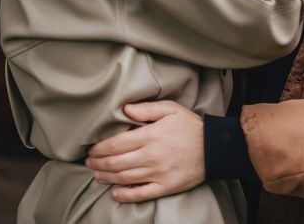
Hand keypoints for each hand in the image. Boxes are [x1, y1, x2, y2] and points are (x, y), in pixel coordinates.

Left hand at [85, 101, 203, 202]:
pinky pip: (141, 194)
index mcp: (150, 136)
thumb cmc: (190, 126)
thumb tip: (125, 109)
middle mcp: (151, 156)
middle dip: (98, 162)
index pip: (117, 144)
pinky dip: (125, 195)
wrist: (214, 148)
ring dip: (106, 177)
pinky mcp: (165, 187)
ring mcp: (158, 173)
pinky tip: (115, 193)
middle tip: (89, 162)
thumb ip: (147, 108)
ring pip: (124, 178)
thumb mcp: (171, 109)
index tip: (91, 148)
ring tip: (96, 174)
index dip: (100, 147)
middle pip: (116, 162)